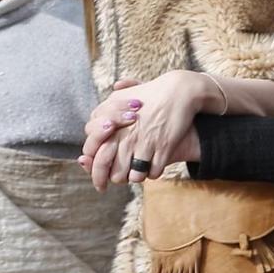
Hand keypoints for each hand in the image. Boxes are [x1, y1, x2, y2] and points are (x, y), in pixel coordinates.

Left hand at [80, 73, 211, 190]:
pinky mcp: (163, 147)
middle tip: (114, 182)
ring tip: (138, 171)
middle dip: (111, 179)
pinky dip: (153, 173)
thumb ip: (107, 108)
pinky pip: (153, 172)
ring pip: (133, 176)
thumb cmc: (151, 93)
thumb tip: (101, 121)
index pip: (93, 153)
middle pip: (110, 170)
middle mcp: (125, 135)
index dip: (94, 166)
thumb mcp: (123, 95)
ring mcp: (144, 142)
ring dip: (135, 177)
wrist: (181, 90)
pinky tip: (154, 166)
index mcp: (111, 124)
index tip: (100, 171)